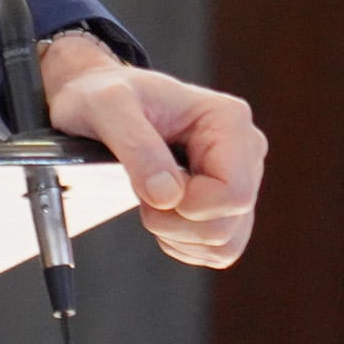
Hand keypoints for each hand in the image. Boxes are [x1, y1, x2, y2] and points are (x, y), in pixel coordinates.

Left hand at [38, 30, 264, 268]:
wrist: (98, 101)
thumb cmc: (102, 94)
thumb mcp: (107, 106)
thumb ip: (136, 146)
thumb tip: (167, 195)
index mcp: (228, 120)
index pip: (233, 193)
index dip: (187, 206)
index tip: (149, 187)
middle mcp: (244, 150)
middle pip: (228, 223)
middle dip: (175, 223)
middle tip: (142, 193)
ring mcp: (239, 179)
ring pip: (225, 243)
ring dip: (178, 236)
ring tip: (150, 201)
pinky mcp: (225, 204)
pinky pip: (217, 249)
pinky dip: (183, 245)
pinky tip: (161, 214)